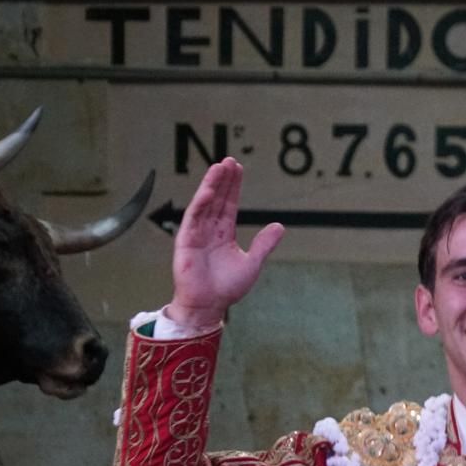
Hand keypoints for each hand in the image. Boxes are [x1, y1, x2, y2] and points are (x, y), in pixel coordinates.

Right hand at [167, 158, 284, 327]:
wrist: (210, 305)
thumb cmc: (227, 288)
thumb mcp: (253, 263)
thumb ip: (264, 244)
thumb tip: (280, 226)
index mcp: (224, 233)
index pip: (229, 204)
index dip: (233, 187)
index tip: (238, 169)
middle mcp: (210, 230)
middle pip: (218, 199)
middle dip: (223, 180)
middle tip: (230, 160)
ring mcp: (197, 233)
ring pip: (205, 204)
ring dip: (211, 185)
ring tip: (219, 167)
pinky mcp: (186, 241)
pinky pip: (193, 218)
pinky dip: (200, 203)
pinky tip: (209, 190)